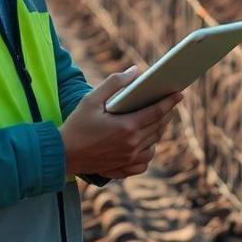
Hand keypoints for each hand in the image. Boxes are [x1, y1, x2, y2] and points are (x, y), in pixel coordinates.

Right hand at [60, 66, 182, 178]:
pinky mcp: (123, 169)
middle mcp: (132, 145)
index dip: (170, 101)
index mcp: (126, 126)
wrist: (61, 154)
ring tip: (156, 121)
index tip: (179, 93)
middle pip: (158, 127)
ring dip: (158, 132)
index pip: (157, 112)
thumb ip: (114, 83)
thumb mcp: (91, 99)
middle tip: (169, 103)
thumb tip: (135, 72)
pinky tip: (144, 144)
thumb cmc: (76, 125)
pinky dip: (147, 152)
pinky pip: (144, 162)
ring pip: (154, 144)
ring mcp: (128, 159)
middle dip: (167, 114)